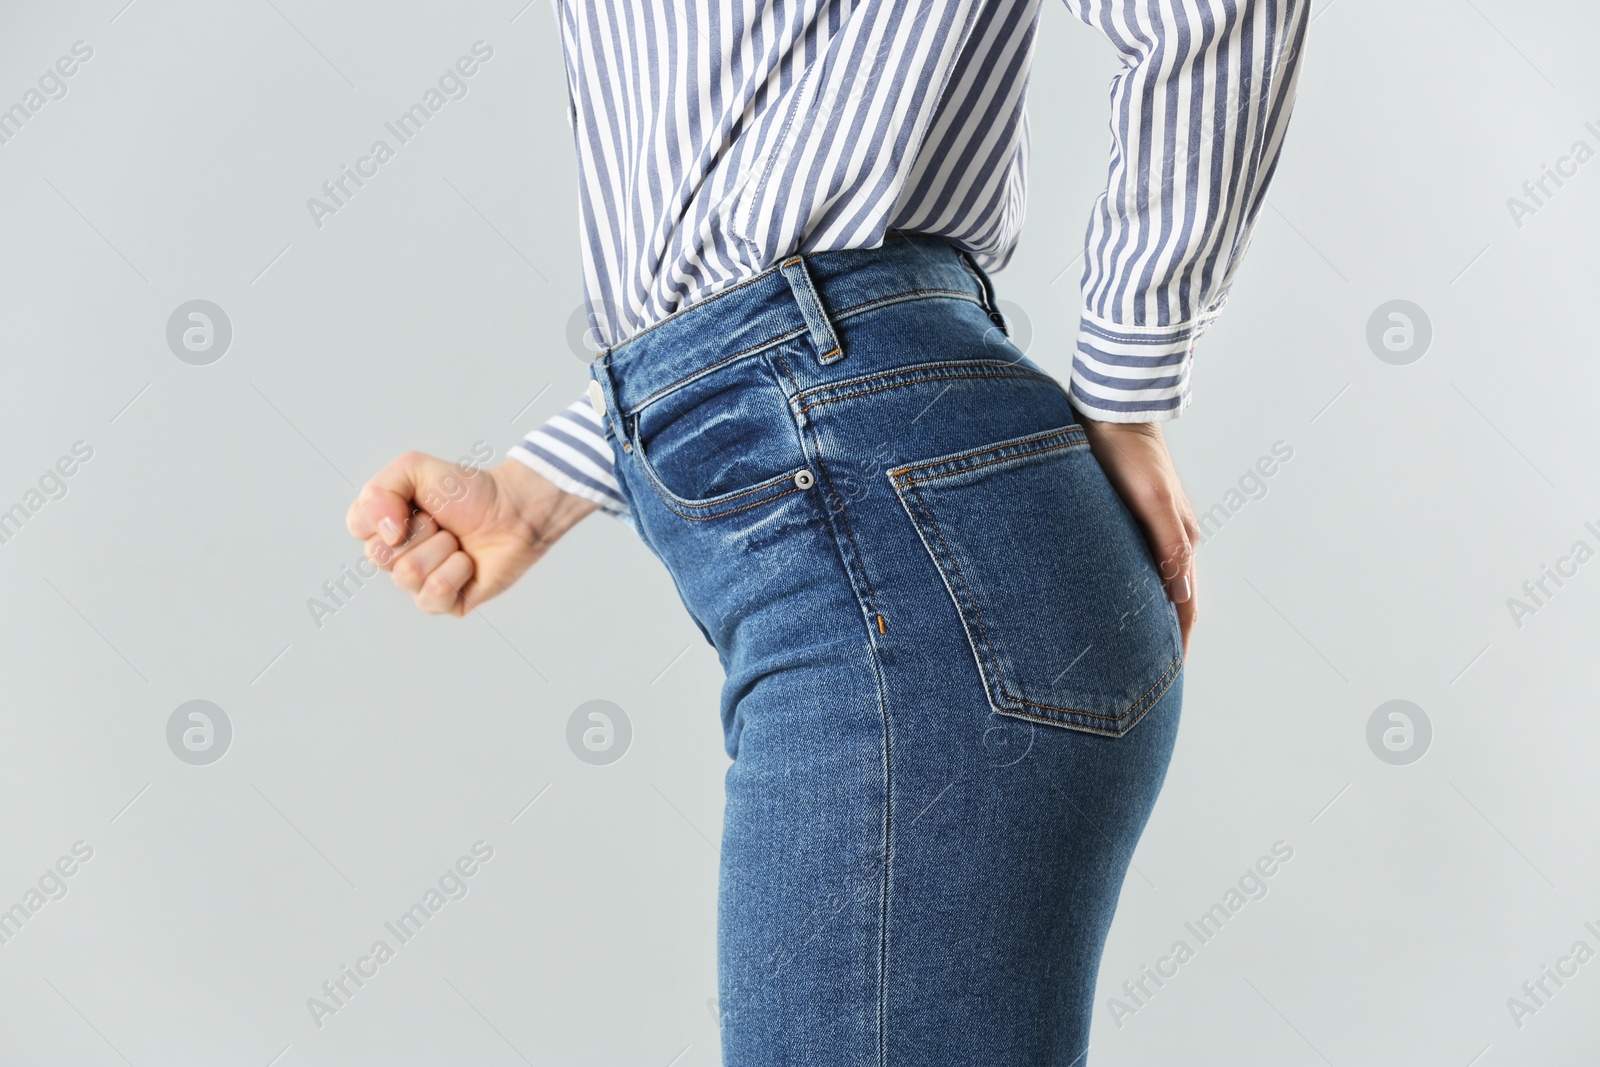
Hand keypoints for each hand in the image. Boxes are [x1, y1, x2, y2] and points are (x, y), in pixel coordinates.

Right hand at [346, 454, 598, 615]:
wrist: (516, 509)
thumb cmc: (468, 491)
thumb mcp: (415, 469)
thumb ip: (380, 491)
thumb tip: (385, 537)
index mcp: (384, 527)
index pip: (358, 527)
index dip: (386, 513)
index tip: (417, 504)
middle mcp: (397, 558)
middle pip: (380, 556)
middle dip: (419, 531)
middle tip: (442, 522)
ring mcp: (420, 584)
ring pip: (408, 575)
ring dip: (441, 549)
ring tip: (458, 540)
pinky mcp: (446, 603)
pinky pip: (433, 596)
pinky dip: (455, 572)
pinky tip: (468, 562)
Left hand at [1079, 416, 1197, 656]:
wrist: (1111, 407)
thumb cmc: (1127, 451)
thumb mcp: (1152, 499)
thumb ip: (1169, 542)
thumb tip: (1180, 590)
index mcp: (1180, 538)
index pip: (1184, 604)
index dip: (1179, 642)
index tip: (1167, 678)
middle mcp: (1169, 537)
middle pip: (1172, 598)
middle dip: (1163, 637)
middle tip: (1144, 677)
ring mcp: (1149, 527)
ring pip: (1151, 582)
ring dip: (1145, 613)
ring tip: (1128, 649)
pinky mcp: (1127, 516)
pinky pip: (1132, 563)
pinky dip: (1128, 588)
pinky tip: (1108, 598)